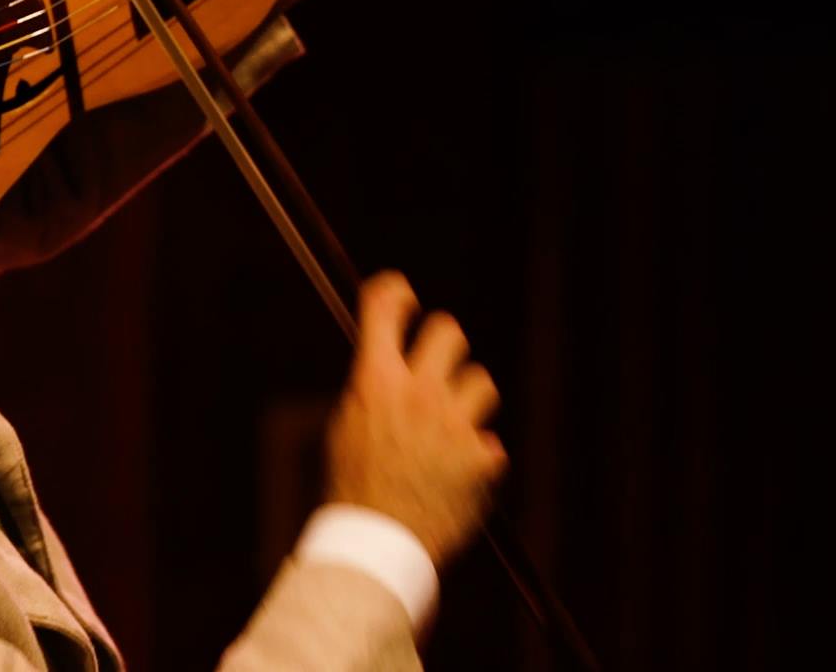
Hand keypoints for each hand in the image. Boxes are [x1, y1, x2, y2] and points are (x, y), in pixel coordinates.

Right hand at [324, 271, 505, 567]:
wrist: (378, 542)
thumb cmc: (354, 486)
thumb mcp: (347, 425)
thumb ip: (372, 388)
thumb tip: (388, 362)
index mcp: (376, 382)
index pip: (384, 309)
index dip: (394, 292)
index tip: (402, 294)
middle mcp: (418, 393)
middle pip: (449, 332)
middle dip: (445, 344)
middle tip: (438, 364)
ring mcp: (454, 424)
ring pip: (480, 382)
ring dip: (467, 402)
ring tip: (448, 430)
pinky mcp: (481, 457)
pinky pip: (488, 440)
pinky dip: (475, 455)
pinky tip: (455, 475)